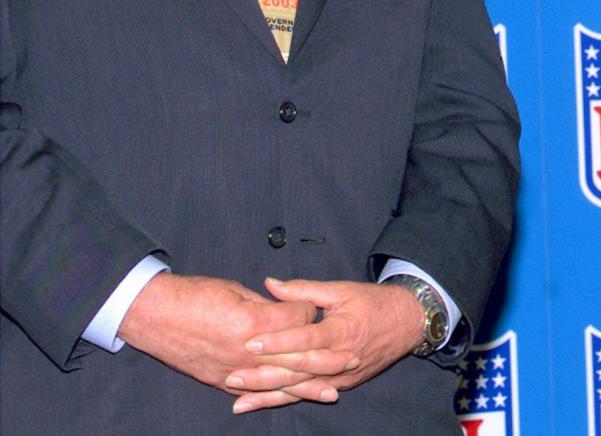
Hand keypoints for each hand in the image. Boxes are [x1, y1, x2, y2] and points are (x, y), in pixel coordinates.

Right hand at [117, 273, 345, 398]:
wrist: (155, 315)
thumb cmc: (195, 296)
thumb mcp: (237, 291)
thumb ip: (267, 305)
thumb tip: (288, 310)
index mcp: (254, 322)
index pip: (297, 322)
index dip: (310, 313)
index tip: (316, 308)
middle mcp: (246, 351)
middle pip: (294, 357)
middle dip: (323, 358)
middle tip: (351, 358)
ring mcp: (233, 369)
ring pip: (277, 382)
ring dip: (306, 388)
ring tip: (332, 393)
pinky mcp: (220, 381)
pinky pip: (253, 392)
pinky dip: (273, 398)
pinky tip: (289, 402)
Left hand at [227, 278, 424, 413]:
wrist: (407, 323)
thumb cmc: (373, 303)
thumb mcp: (341, 289)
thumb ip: (303, 290)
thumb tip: (270, 284)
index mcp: (341, 331)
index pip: (305, 339)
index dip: (278, 341)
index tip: (250, 341)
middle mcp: (341, 359)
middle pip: (298, 371)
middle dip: (264, 375)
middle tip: (233, 376)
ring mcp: (342, 377)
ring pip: (301, 389)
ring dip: (269, 395)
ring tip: (239, 399)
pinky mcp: (341, 385)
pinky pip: (309, 394)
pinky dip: (284, 400)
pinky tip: (261, 404)